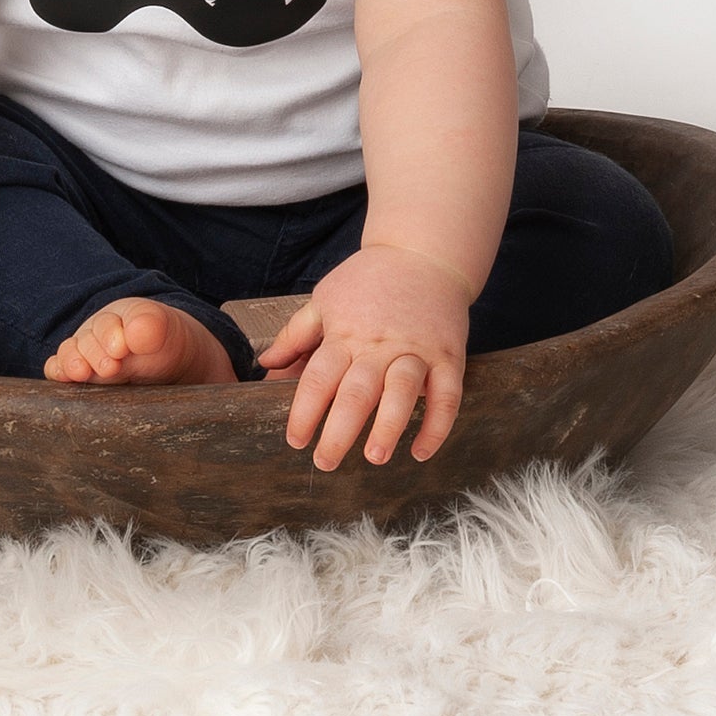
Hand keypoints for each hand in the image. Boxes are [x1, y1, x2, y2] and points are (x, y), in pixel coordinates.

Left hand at [256, 244, 472, 468]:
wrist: (423, 252)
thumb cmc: (370, 278)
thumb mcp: (325, 298)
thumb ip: (296, 334)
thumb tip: (266, 365)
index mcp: (344, 333)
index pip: (318, 377)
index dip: (304, 411)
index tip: (295, 440)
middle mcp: (379, 344)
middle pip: (357, 392)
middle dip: (339, 431)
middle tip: (325, 462)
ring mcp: (416, 350)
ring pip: (402, 392)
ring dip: (389, 427)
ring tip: (375, 457)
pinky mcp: (449, 356)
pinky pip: (447, 395)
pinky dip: (437, 425)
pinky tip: (423, 451)